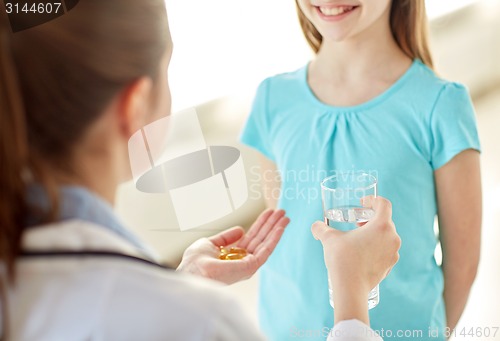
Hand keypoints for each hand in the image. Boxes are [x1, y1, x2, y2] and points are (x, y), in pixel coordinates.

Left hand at [177, 209, 289, 283]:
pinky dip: (274, 238)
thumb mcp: (211, 243)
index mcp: (234, 256)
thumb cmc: (196, 262)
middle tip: (281, 212)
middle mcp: (243, 261)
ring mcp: (248, 264)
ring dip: (276, 229)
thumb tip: (241, 230)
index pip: (252, 238)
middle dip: (271, 225)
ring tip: (285, 216)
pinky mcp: (251, 266)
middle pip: (261, 239)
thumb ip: (226, 238)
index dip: (260, 224)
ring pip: (266, 243)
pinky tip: (280, 228)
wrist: (193, 270)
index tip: (268, 213)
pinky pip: (266, 250)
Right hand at [311, 196, 400, 323]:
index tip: (362, 204)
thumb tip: (316, 226)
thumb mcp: (329, 238)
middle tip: (357, 223)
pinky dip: (376, 247)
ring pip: (387, 236)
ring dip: (374, 233)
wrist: (350, 288)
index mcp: (381, 226)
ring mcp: (393, 252)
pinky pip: (386, 250)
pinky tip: (362, 253)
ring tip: (359, 239)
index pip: (383, 204)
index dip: (372, 200)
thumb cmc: (342, 260)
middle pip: (385, 220)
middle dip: (371, 219)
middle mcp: (392, 237)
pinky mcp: (390, 265)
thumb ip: (320, 228)